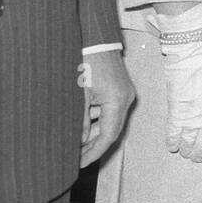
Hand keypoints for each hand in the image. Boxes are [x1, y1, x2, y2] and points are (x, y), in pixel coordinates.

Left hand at [79, 49, 136, 167]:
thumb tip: (79, 142)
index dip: (94, 152)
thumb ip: (80, 120)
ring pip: (110, 121)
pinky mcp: (119, 89)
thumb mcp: (79, 94)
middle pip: (111, 130)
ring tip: (76, 146)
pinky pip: (110, 111)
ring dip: (94, 134)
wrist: (95, 39)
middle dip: (94, 146)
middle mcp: (126, 98)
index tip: (80, 164)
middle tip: (76, 159)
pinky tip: (82, 128)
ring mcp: (124, 93)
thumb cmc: (87, 61)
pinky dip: (97, 121)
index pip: (108, 135)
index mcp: (118, 100)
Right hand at [162, 29, 201, 163]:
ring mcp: (192, 115)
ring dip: (187, 150)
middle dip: (200, 153)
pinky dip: (172, 141)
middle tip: (197, 158)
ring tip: (186, 153)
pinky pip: (173, 133)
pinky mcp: (176, 111)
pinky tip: (172, 146)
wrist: (195, 51)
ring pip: (188, 142)